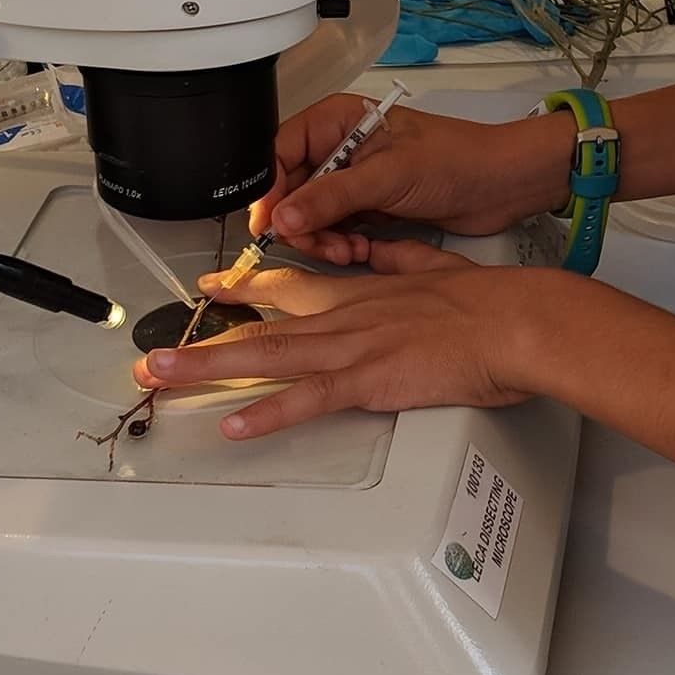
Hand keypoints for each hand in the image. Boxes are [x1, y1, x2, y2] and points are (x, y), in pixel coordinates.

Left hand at [132, 240, 598, 437]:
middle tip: (155, 351)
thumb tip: (379, 250)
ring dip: (211, 368)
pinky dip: (270, 411)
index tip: (211, 288)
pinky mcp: (373, 379)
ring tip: (164, 378)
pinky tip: (235, 424)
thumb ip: (399, 260)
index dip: (245, 289)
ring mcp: (356, 346)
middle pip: (262, 326)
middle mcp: (348, 316)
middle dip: (205, 340)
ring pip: (269, 356)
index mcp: (363, 292)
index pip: (291, 287)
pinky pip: (311, 397)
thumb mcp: (435, 266)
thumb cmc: (492, 303)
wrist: (519, 319)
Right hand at [248, 93, 574, 265]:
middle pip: (290, 190)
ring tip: (347, 250)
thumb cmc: (458, 159)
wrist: (503, 185)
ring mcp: (354, 179)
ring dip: (322, 239)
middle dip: (301, 223)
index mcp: (336, 121)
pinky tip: (359, 250)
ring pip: (311, 216)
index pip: (279, 154)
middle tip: (322, 245)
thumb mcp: (389, 176)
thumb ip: (332, 197)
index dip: (272, 191)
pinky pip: (335, 230)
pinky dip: (340, 245)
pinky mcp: (369, 206)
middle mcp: (339, 148)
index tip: (273, 225)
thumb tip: (284, 216)